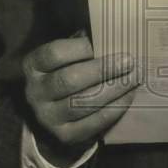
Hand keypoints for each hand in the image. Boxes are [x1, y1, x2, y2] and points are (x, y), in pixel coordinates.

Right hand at [23, 36, 140, 165]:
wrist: (55, 115)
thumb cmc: (65, 73)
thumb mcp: (65, 57)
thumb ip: (80, 45)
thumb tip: (107, 32)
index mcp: (33, 67)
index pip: (54, 54)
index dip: (81, 47)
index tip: (105, 42)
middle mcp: (35, 93)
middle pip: (70, 79)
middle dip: (103, 69)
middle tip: (129, 61)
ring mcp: (48, 117)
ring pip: (84, 102)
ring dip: (114, 89)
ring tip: (134, 77)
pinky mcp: (65, 136)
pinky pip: (94, 122)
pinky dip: (115, 107)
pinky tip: (129, 95)